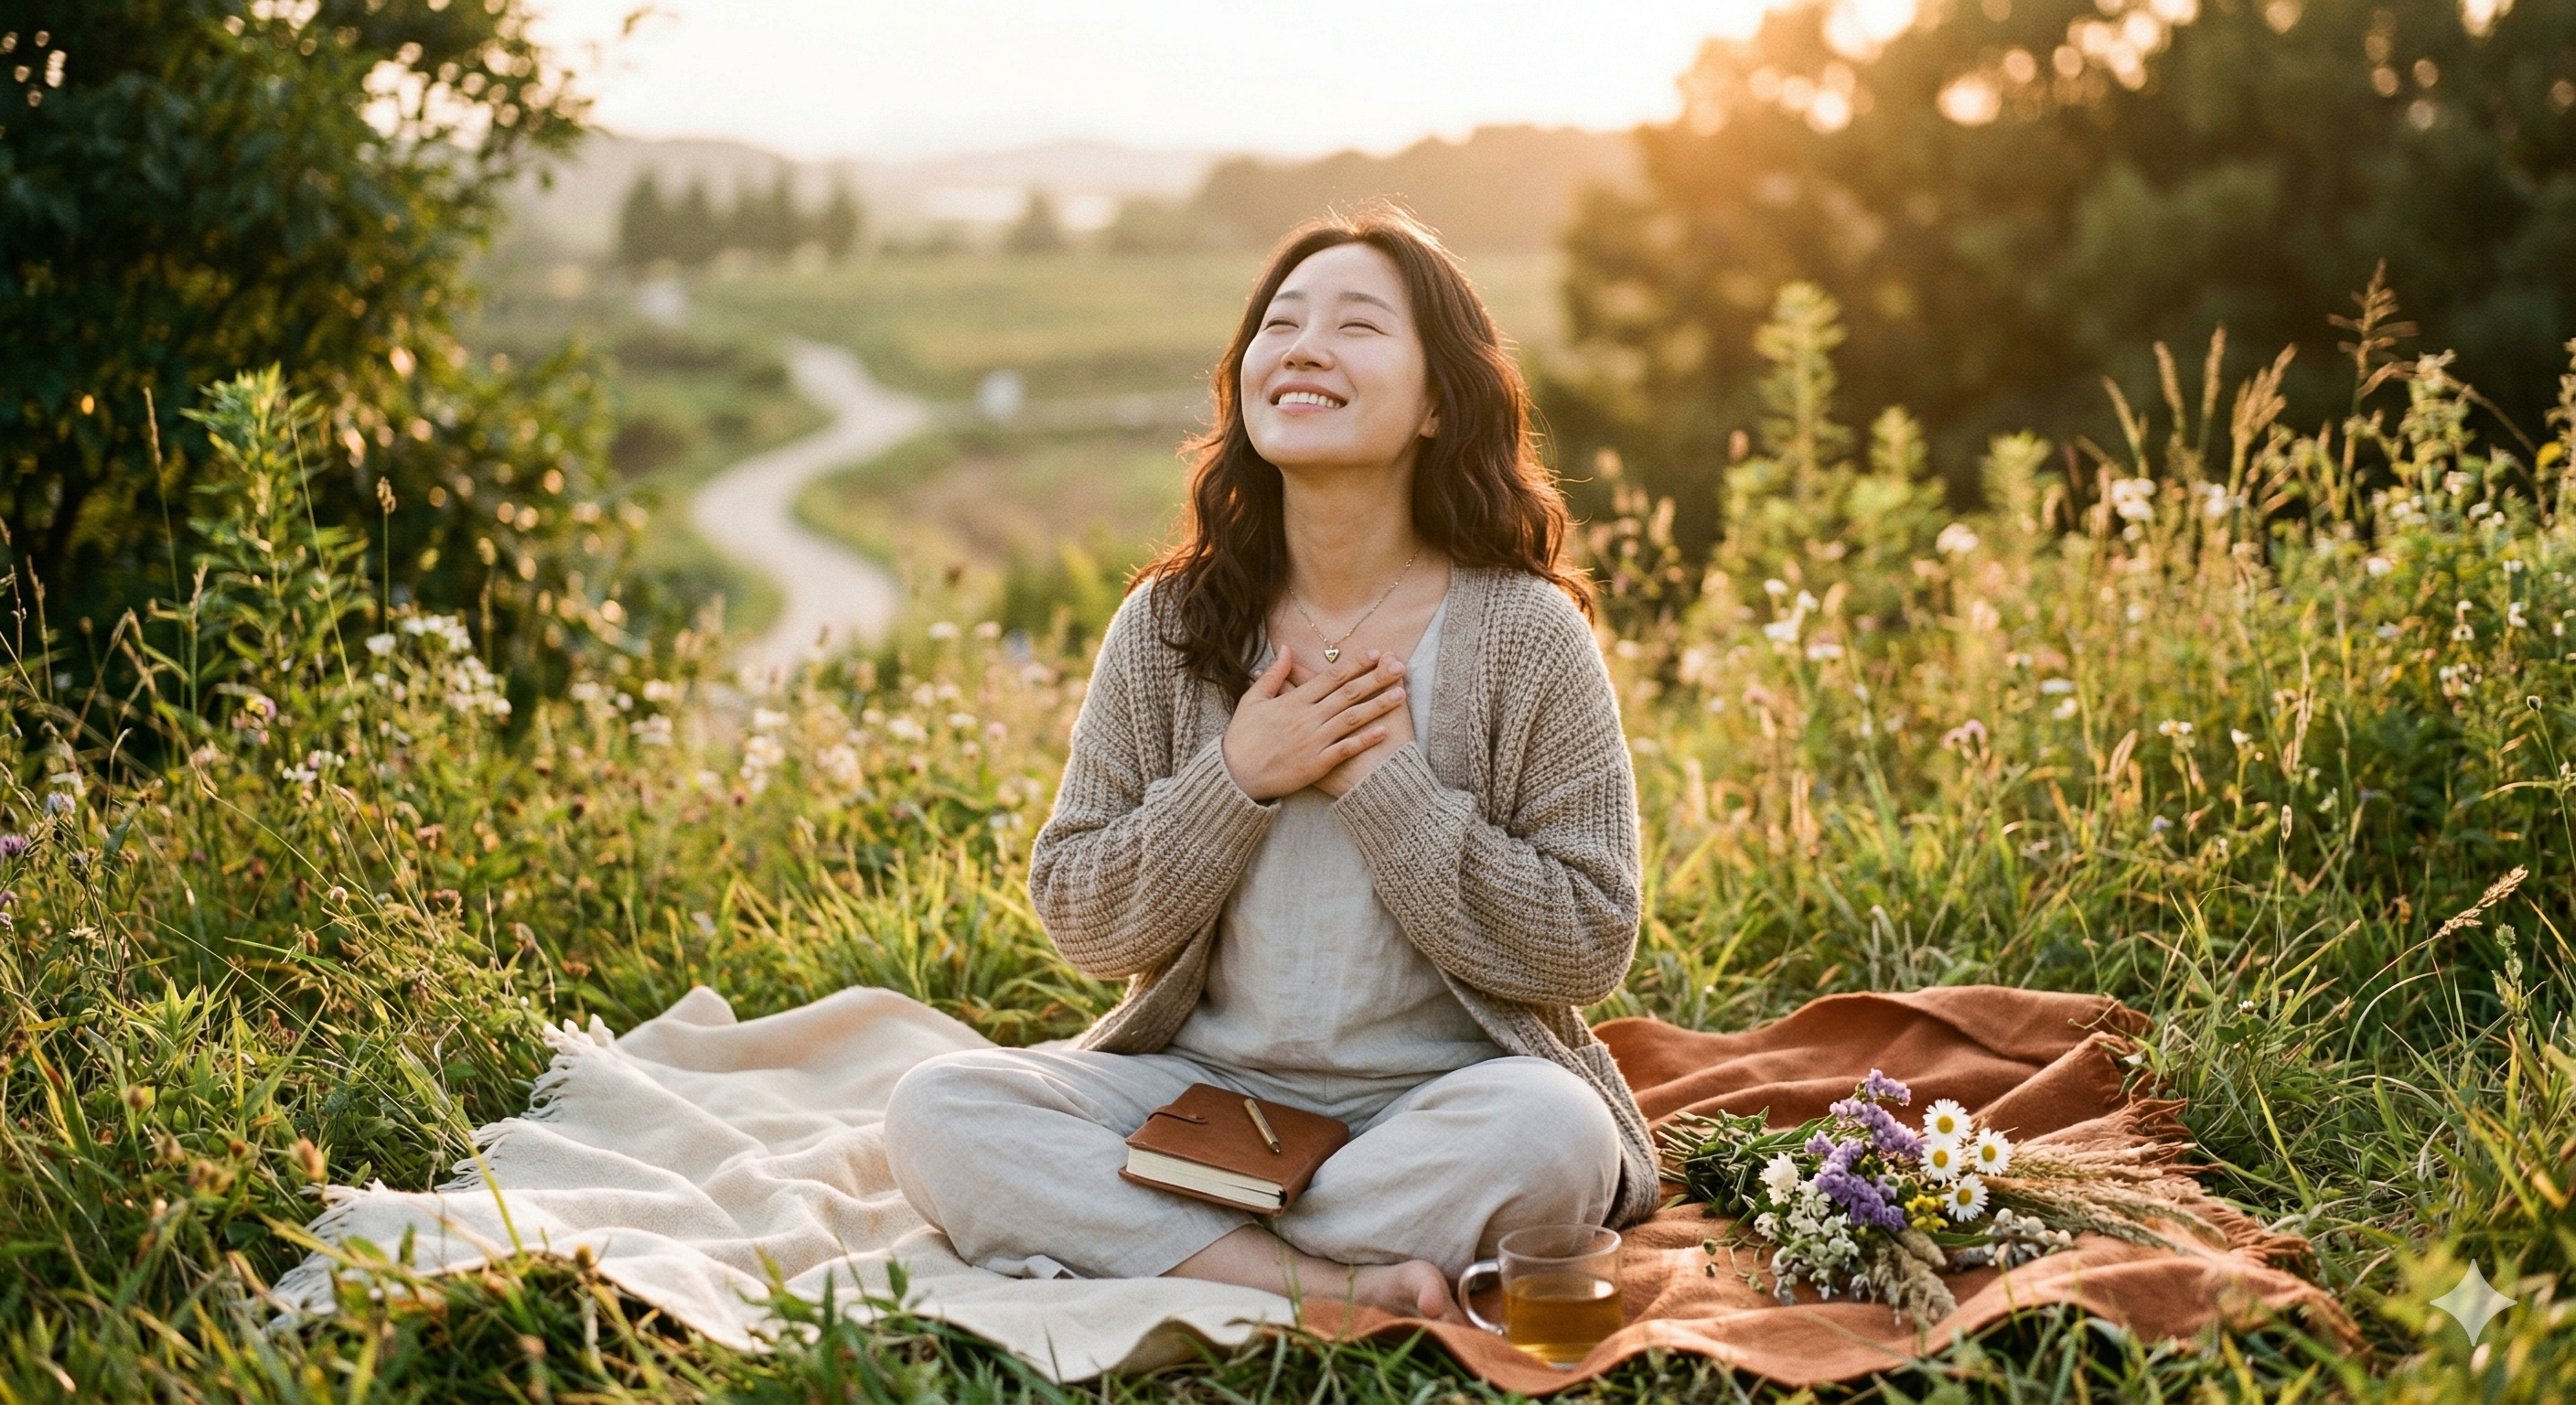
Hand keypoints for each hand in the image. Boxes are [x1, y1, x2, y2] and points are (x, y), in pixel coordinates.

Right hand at [1221, 647, 1408, 800]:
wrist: (1234, 775)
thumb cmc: (1243, 737)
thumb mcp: (1252, 699)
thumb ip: (1273, 675)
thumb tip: (1285, 649)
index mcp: (1293, 701)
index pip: (1330, 678)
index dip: (1355, 665)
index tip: (1376, 654)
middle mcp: (1307, 718)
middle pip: (1348, 694)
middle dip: (1376, 678)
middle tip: (1399, 666)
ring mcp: (1313, 742)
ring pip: (1351, 719)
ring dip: (1378, 705)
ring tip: (1400, 693)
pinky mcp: (1316, 765)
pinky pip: (1345, 750)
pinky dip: (1364, 740)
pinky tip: (1384, 731)